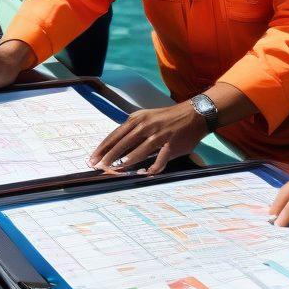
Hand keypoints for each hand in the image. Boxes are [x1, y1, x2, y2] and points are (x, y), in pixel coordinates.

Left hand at [89, 103, 207, 174]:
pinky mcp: (171, 145)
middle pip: (123, 143)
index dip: (103, 147)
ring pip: (139, 151)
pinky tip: (145, 174)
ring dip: (126, 162)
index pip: (115, 134)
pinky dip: (152, 169)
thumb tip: (116, 148)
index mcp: (138, 119)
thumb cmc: (168, 118)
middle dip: (109, 156)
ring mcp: (159, 135)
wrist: (195, 114)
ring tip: (115, 171)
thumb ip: (133, 130)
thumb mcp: (147, 118)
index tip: (93, 157)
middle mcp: (147, 125)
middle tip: (98, 166)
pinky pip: (159, 161)